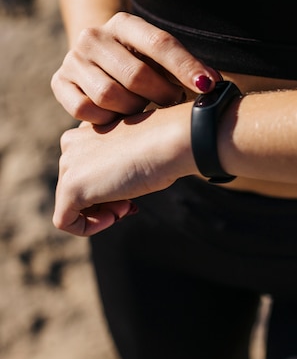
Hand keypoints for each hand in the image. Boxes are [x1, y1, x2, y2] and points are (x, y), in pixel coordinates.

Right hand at [51, 12, 219, 123]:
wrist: (98, 64)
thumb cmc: (141, 64)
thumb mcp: (161, 59)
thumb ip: (187, 69)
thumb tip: (214, 86)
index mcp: (124, 23)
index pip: (160, 43)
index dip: (185, 67)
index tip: (207, 87)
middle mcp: (93, 36)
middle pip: (135, 74)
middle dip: (160, 94)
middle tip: (172, 102)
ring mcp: (73, 59)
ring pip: (109, 95)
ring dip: (134, 109)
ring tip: (144, 108)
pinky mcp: (59, 82)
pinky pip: (85, 110)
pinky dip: (106, 119)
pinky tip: (118, 118)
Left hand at [53, 101, 195, 235]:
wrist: (170, 140)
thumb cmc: (163, 143)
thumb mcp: (134, 150)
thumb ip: (114, 163)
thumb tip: (110, 189)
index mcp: (85, 130)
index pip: (86, 169)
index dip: (109, 186)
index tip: (131, 191)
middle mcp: (70, 144)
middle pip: (78, 187)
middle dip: (105, 201)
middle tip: (131, 202)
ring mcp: (68, 165)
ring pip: (71, 203)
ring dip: (101, 213)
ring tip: (128, 205)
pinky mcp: (71, 188)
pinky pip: (65, 220)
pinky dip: (88, 228)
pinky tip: (114, 217)